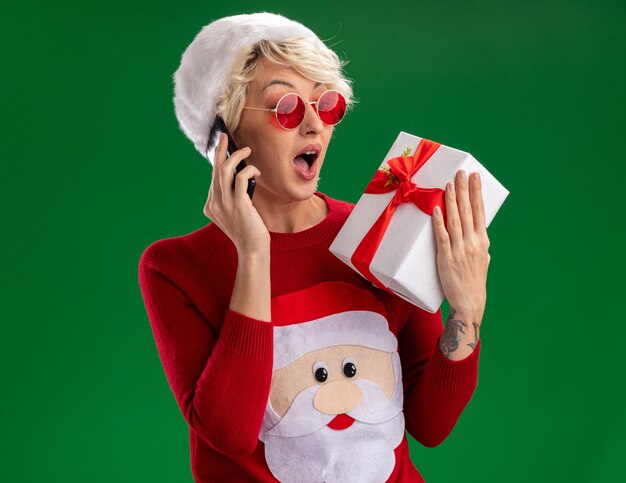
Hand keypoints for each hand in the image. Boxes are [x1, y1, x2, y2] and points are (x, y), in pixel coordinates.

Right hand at [203, 133, 269, 254]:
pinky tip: (256, 170)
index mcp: (211, 206)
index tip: (224, 149)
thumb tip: (239, 176)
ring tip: (246, 150)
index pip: (213, 178)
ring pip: (225, 170)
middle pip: (215, 169)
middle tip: (224, 137)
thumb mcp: (234, 214)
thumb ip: (231, 198)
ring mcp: (225, 204)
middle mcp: (214, 203)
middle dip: (220, 150)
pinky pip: (241, 178)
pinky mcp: (239, 205)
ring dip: (236, 156)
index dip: (218, 161)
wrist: (252, 250)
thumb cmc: (247, 231)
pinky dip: (248, 169)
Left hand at [432, 169, 490, 323]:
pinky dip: (439, 222)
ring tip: (449, 184)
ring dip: (452, 200)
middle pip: (468, 210)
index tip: (475, 176)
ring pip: (455, 219)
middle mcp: (473, 242)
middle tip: (460, 172)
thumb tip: (478, 236)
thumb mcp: (483, 260)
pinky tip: (437, 209)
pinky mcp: (446, 258)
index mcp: (483, 241)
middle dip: (464, 189)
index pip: (480, 211)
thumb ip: (480, 246)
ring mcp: (460, 250)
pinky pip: (442, 236)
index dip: (477, 192)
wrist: (469, 302)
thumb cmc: (474, 281)